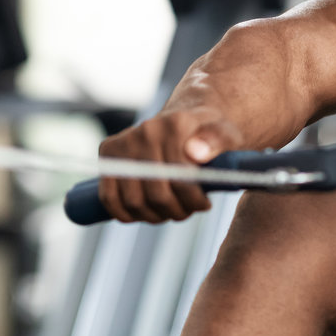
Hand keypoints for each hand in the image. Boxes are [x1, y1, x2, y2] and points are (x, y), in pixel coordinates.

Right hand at [97, 106, 243, 223]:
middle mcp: (146, 130)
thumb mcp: (227, 135)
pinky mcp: (108, 151)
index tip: (205, 204)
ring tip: (171, 210)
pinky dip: (125, 213)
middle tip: (187, 210)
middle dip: (175, 210)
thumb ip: (218, 141)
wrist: (187, 119)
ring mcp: (125, 140)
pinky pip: (108, 196)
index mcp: (176, 124)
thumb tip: (195, 153)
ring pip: (133, 200)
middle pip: (156, 193)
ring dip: (154, 215)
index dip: (193, 199)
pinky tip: (145, 213)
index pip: (180, 177)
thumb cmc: (210, 134)